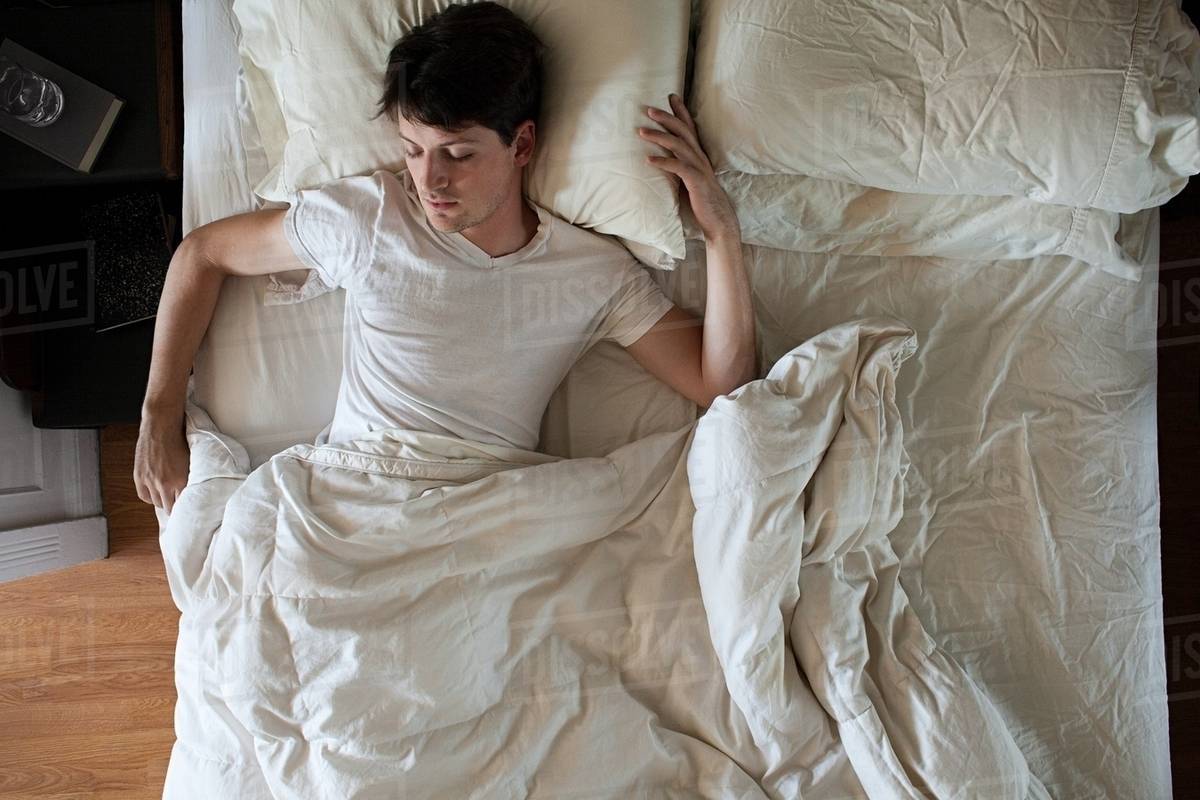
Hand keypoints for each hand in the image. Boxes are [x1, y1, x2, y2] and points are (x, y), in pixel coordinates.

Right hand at [133, 412, 189, 513]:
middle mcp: (164, 483)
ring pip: (157, 503)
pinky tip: (155, 495)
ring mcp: (150, 480)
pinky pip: (144, 496)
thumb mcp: (191, 461)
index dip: (186, 508)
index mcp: (181, 480)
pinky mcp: (139, 476)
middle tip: (178, 509)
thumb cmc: (180, 441)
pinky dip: (150, 497)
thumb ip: (189, 478)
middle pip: (169, 507)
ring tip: (168, 500)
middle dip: (174, 508)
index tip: (189, 511)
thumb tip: (192, 491)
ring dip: (163, 502)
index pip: (184, 504)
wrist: (161, 427)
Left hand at [638, 93, 739, 241]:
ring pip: (679, 146)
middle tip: (649, 109)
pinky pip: (678, 168)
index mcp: (699, 156)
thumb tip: (662, 162)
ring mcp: (699, 169)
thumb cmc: (702, 202)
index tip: (671, 96)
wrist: (719, 220)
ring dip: (659, 137)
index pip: (690, 128)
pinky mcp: (695, 181)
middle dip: (666, 118)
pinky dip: (663, 162)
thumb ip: (679, 168)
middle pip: (683, 131)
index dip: (682, 111)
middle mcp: (700, 158)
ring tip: (641, 132)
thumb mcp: (689, 181)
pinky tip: (648, 160)